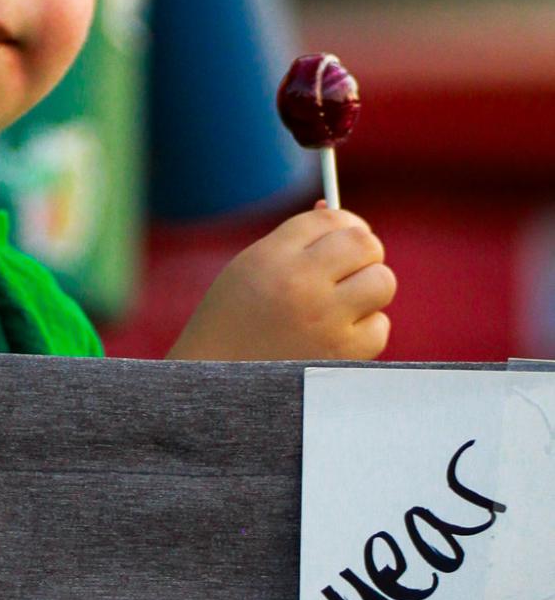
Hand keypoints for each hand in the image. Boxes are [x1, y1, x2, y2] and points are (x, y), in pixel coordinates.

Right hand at [168, 206, 395, 361]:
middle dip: (363, 252)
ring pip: (382, 282)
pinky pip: (380, 326)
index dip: (344, 223)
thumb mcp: (250, 268)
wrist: (218, 386)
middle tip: (350, 267)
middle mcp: (301, 283)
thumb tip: (336, 213)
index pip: (329, 219)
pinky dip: (366, 328)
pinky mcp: (343, 356)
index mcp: (272, 256)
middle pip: (365, 244)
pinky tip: (338, 335)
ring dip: (369, 288)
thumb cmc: (233, 321)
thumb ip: (293, 241)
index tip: (344, 235)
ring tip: (343, 302)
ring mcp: (326, 321)